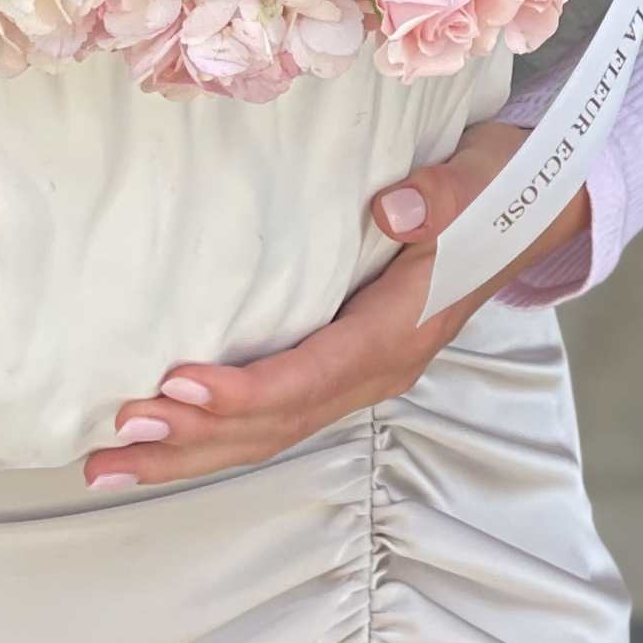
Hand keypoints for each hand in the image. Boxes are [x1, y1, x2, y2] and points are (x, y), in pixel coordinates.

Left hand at [82, 122, 588, 491]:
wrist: (532, 210)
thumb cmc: (497, 189)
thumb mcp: (479, 180)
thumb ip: (439, 197)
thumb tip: (392, 210)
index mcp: (403, 330)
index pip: (311, 372)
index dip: (244, 389)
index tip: (175, 384)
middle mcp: (379, 368)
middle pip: (276, 422)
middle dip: (194, 438)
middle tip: (114, 441)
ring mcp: (361, 375)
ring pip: (268, 431)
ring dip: (190, 450)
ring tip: (110, 462)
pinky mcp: (343, 365)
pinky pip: (274, 413)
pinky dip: (214, 432)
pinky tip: (161, 437)